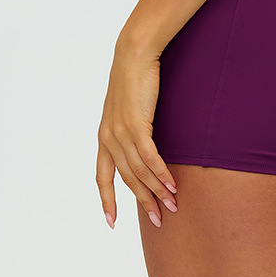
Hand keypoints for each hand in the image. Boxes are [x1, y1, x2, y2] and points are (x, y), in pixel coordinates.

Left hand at [95, 36, 177, 229]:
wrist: (133, 54)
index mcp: (104, 137)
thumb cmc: (135, 79)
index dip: (107, 200)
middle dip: (144, 202)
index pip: (102, 176)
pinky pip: (149, 157)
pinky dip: (161, 173)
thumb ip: (132, 130)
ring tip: (173, 205)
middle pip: (127, 180)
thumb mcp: (129, 110)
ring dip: (158, 191)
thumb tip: (145, 147)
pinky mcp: (135, 124)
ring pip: (139, 171)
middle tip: (160, 219)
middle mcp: (108, 138)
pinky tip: (172, 185)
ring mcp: (120, 132)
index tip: (111, 222)